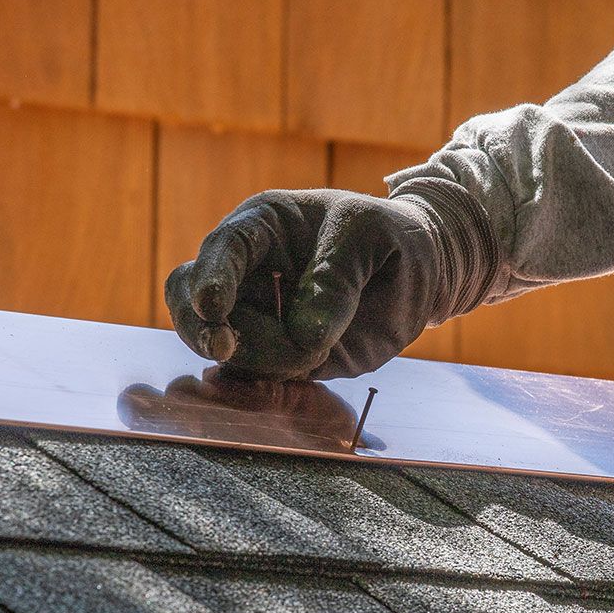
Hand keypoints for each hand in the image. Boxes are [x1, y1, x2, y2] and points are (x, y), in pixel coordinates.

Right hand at [164, 180, 493, 380]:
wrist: (421, 273)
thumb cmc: (392, 237)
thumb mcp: (373, 236)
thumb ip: (338, 278)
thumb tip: (303, 336)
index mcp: (262, 227)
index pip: (222, 249)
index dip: (210, 277)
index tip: (213, 307)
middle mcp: (248, 273)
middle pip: (192, 301)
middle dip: (202, 328)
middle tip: (226, 349)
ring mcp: (258, 318)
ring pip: (222, 349)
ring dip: (260, 361)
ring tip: (321, 352)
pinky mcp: (277, 358)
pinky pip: (251, 378)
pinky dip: (263, 385)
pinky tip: (298, 375)